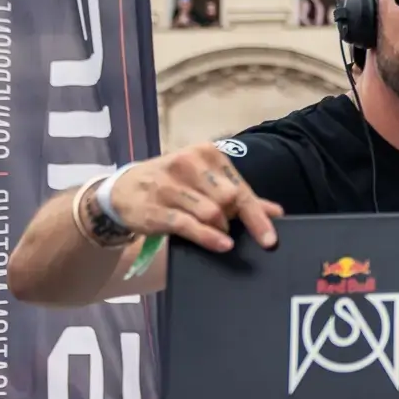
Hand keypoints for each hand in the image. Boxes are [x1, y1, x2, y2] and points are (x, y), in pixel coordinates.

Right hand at [106, 142, 281, 251]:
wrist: (122, 190)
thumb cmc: (172, 186)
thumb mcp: (205, 183)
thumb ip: (240, 196)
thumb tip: (276, 212)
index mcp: (206, 153)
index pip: (240, 186)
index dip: (257, 214)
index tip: (271, 239)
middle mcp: (188, 163)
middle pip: (229, 198)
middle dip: (234, 218)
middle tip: (229, 228)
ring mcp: (169, 185)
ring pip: (211, 212)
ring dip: (220, 228)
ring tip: (219, 234)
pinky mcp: (155, 206)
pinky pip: (188, 224)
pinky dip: (208, 237)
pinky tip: (221, 245)